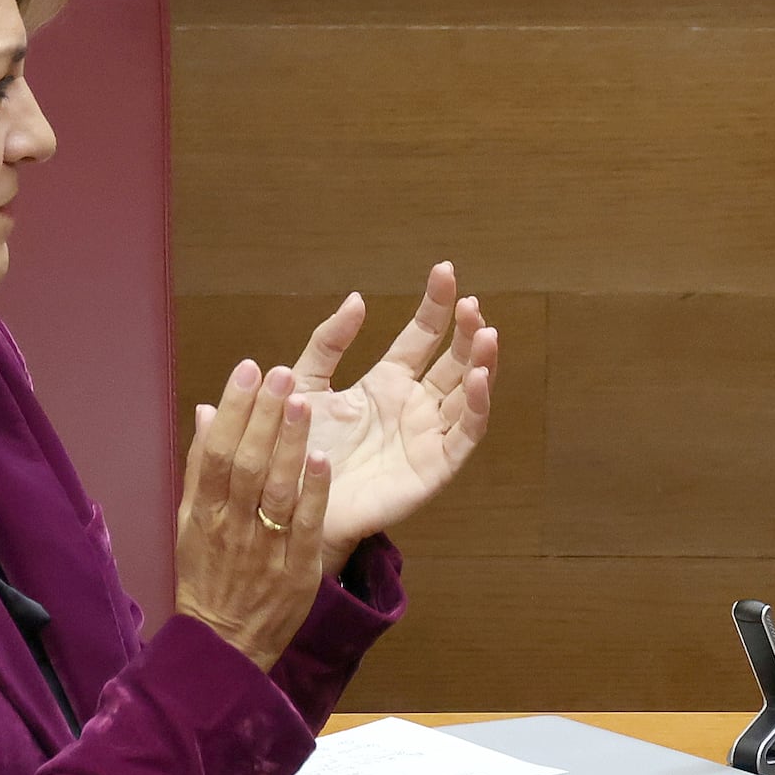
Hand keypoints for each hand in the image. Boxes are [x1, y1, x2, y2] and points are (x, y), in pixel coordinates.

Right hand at [171, 355, 331, 671]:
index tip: (246, 370)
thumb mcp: (189, 523)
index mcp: (204, 514)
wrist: (224, 645)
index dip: (231, 410)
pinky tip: (323, 458)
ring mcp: (265, 550)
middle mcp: (232, 528)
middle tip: (280, 373)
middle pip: (246, 465)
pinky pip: (306, 527)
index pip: (216, 453)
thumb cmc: (207, 578)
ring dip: (290, 444)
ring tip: (303, 401)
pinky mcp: (298, 572)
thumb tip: (204, 411)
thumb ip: (199, 467)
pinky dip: (314, 492)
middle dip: (263, 416)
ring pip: (277, 491)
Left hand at [279, 263, 498, 557]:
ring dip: (481, 364)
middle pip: (453, 360)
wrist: (288, 504)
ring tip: (486, 334)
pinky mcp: (434, 468)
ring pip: (467, 394)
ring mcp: (427, 436)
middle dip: (466, 331)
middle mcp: (414, 406)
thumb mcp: (305, 383)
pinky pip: (464, 435)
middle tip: (471, 302)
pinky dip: (476, 407)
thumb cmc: (294, 447)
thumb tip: (358, 298)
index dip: (435, 305)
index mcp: (387, 383)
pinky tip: (477, 379)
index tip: (444, 270)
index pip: (422, 336)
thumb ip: (329, 342)